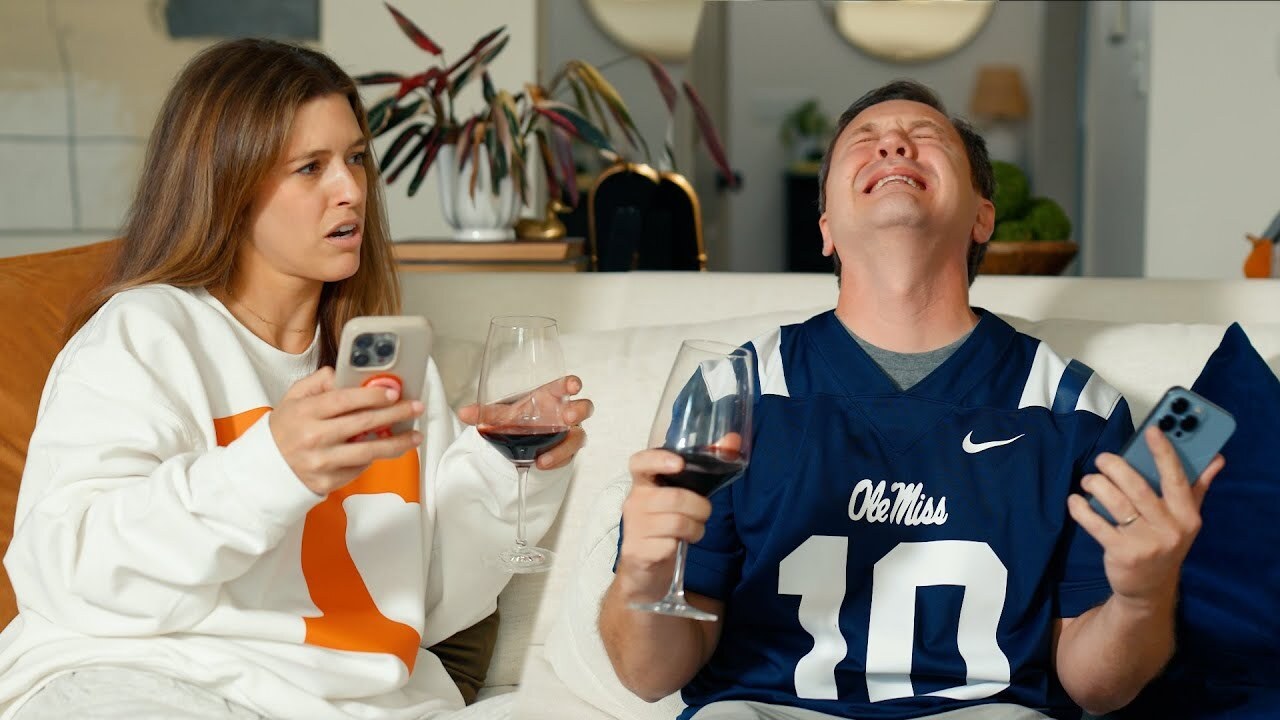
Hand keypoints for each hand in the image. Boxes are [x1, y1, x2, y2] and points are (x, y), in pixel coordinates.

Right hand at [269, 367, 424, 495]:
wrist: (264, 469)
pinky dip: (373, 458)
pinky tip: (385, 449)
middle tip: (416, 407)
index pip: (344, 401)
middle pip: (363, 424)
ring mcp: (321, 463)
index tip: (394, 390)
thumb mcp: (292, 398)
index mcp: (305, 413)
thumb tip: (344, 373)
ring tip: (416, 436)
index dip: (372, 395)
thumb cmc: (283, 429)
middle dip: (395, 414)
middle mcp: (313, 438)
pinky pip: (359, 469)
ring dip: (397, 443)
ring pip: (368, 452)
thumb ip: (318, 382)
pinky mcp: (327, 483)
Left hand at [457, 375, 593, 469]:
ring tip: (545, 458)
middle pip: (583, 407)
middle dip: (578, 411)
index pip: (566, 385)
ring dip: (565, 446)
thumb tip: (463, 413)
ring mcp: (569, 433)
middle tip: (567, 418)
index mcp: (551, 396)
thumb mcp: (502, 415)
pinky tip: (542, 463)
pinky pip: (568, 456)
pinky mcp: (567, 450)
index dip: (572, 383)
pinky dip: (555, 461)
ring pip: (578, 436)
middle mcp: (564, 413)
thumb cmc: (520, 418)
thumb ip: (484, 414)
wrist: (522, 439)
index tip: (573, 385)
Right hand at [615, 449, 710, 601]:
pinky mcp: (638, 551)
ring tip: (693, 531)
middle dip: (700, 507)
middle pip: (675, 497)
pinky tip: (679, 545)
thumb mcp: (681, 497)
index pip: (640, 463)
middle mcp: (634, 502)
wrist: (643, 569)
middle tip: (703, 514)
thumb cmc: (665, 526)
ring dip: (696, 528)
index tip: (679, 464)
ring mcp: (634, 527)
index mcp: (643, 484)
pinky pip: (671, 544)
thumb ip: (703, 469)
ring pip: (678, 522)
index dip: (658, 459)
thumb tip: (733, 440)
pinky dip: (684, 545)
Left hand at [1067, 426, 1224, 608]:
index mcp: (1188, 515)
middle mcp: (1169, 528)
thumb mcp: (1186, 518)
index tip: (1152, 429)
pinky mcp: (1122, 554)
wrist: (1149, 588)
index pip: (1177, 478)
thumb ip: (1198, 486)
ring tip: (1090, 479)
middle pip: (1138, 487)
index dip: (1164, 452)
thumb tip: (1216, 458)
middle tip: (1103, 458)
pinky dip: (1081, 508)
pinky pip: (1095, 523)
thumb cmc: (1166, 541)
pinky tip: (1076, 500)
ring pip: (1115, 502)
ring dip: (1097, 484)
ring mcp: (1145, 543)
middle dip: (1116, 466)